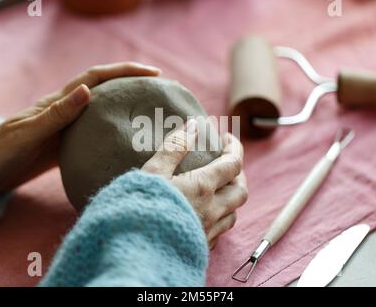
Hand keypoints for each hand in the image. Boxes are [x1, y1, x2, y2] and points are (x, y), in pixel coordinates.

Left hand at [0, 62, 160, 194]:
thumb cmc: (6, 150)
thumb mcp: (30, 133)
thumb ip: (57, 114)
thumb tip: (87, 90)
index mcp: (61, 101)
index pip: (98, 77)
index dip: (126, 71)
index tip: (153, 74)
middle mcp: (70, 108)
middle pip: (107, 88)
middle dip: (133, 83)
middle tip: (161, 90)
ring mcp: (72, 124)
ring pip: (106, 108)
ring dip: (128, 104)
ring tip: (152, 111)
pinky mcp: (71, 141)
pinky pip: (99, 129)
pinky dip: (117, 127)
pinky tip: (129, 137)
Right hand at [142, 120, 247, 248]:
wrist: (135, 250)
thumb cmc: (140, 206)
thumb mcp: (153, 170)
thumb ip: (175, 146)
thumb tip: (194, 125)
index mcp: (202, 187)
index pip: (233, 163)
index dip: (234, 147)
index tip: (228, 138)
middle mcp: (211, 210)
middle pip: (240, 191)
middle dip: (239, 174)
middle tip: (227, 163)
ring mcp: (208, 231)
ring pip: (233, 214)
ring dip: (231, 198)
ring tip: (219, 189)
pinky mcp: (200, 247)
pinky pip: (220, 232)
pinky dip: (220, 219)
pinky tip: (207, 215)